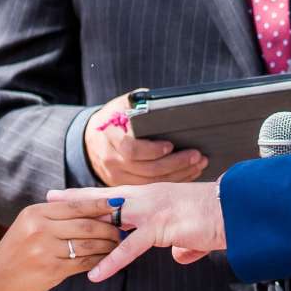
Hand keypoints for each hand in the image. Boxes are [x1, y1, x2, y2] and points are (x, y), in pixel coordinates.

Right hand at [0, 202, 123, 290]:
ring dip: (108, 244)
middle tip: (123, 227)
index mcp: (35, 213)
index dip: (99, 204)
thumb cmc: (14, 253)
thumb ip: (52, 216)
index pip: (75, 205)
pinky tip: (107, 259)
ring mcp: (46, 250)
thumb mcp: (27, 226)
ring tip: (118, 243)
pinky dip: (99, 261)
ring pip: (88, 244)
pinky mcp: (52, 271)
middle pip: (86, 224)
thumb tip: (88, 209)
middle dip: (109, 226)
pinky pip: (83, 263)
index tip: (117, 201)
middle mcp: (40, 229)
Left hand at [49, 181, 226, 279]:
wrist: (238, 212)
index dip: (90, 195)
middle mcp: (149, 197)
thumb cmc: (219, 218)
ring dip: (84, 228)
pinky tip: (96, 274)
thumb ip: (184, 244)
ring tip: (61, 236)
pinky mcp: (162, 227)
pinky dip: (112, 261)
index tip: (69, 193)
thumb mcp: (195, 233)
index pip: (115, 194)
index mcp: (155, 196)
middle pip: (104, 198)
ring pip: (110, 218)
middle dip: (75, 200)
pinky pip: (131, 247)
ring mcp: (153, 210)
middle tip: (50, 199)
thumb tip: (181, 255)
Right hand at [83, 92, 207, 186]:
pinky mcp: (126, 186)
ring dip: (179, 175)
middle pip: (147, 169)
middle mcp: (112, 161)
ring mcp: (118, 177)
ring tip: (198, 164)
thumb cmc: (112, 119)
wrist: (92, 142)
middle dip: (175, 164)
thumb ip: (137, 103)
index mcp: (109, 138)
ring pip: (152, 182)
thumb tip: (162, 103)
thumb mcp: (120, 106)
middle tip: (197, 156)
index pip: (131, 150)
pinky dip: (172, 181)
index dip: (153, 150)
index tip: (171, 145)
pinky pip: (151, 188)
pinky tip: (188, 174)